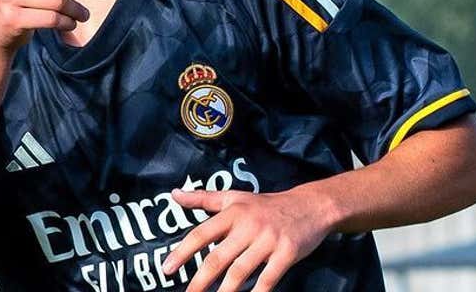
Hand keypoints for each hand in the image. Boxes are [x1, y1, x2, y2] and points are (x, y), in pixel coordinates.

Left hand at [163, 187, 333, 291]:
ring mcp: (268, 241)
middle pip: (218, 258)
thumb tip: (174, 194)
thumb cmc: (266, 204)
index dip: (182, 252)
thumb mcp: (234, 196)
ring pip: (240, 272)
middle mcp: (248, 226)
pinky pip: (268, 279)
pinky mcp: (286, 253)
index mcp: (232, 212)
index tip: (166, 269)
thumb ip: (203, 198)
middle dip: (200, 280)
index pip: (201, 233)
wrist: (309, 205)